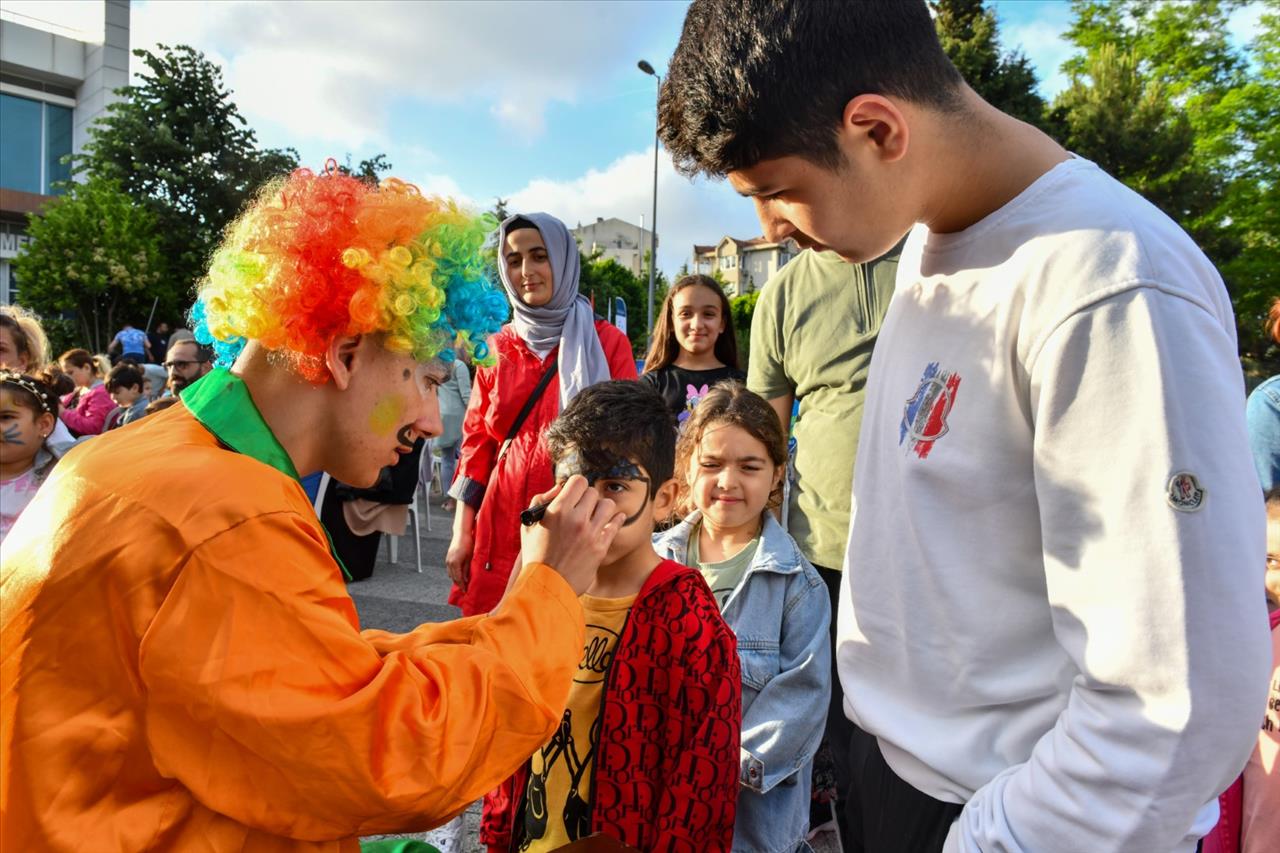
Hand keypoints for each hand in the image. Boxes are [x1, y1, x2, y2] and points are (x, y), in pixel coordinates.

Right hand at [445, 529, 473, 590]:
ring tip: (463, 583)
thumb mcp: (470, 558)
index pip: (458, 578)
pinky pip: (450, 569)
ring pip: (451, 574)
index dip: (462, 585)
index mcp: (455, 563)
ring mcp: (448, 560)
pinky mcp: (448, 558)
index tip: (466, 591)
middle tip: (465, 589)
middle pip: (453, 577)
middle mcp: (449, 562)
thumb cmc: (468, 544)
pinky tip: (460, 575)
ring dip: (456, 579)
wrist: (461, 533)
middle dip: (459, 584)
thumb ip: (467, 569)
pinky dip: (454, 573)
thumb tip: (467, 579)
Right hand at [520, 475, 625, 595]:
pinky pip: (616, 524)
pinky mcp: (601, 547)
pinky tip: (615, 519)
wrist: (546, 586)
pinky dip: (616, 520)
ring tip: (595, 515)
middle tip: (582, 508)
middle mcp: (576, 519)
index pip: (578, 481)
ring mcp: (590, 533)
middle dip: (587, 498)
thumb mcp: (529, 525)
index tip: (574, 493)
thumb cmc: (536, 555)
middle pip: (593, 492)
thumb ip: (542, 501)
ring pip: (607, 505)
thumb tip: (559, 488)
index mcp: (558, 511)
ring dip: (601, 508)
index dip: (576, 485)